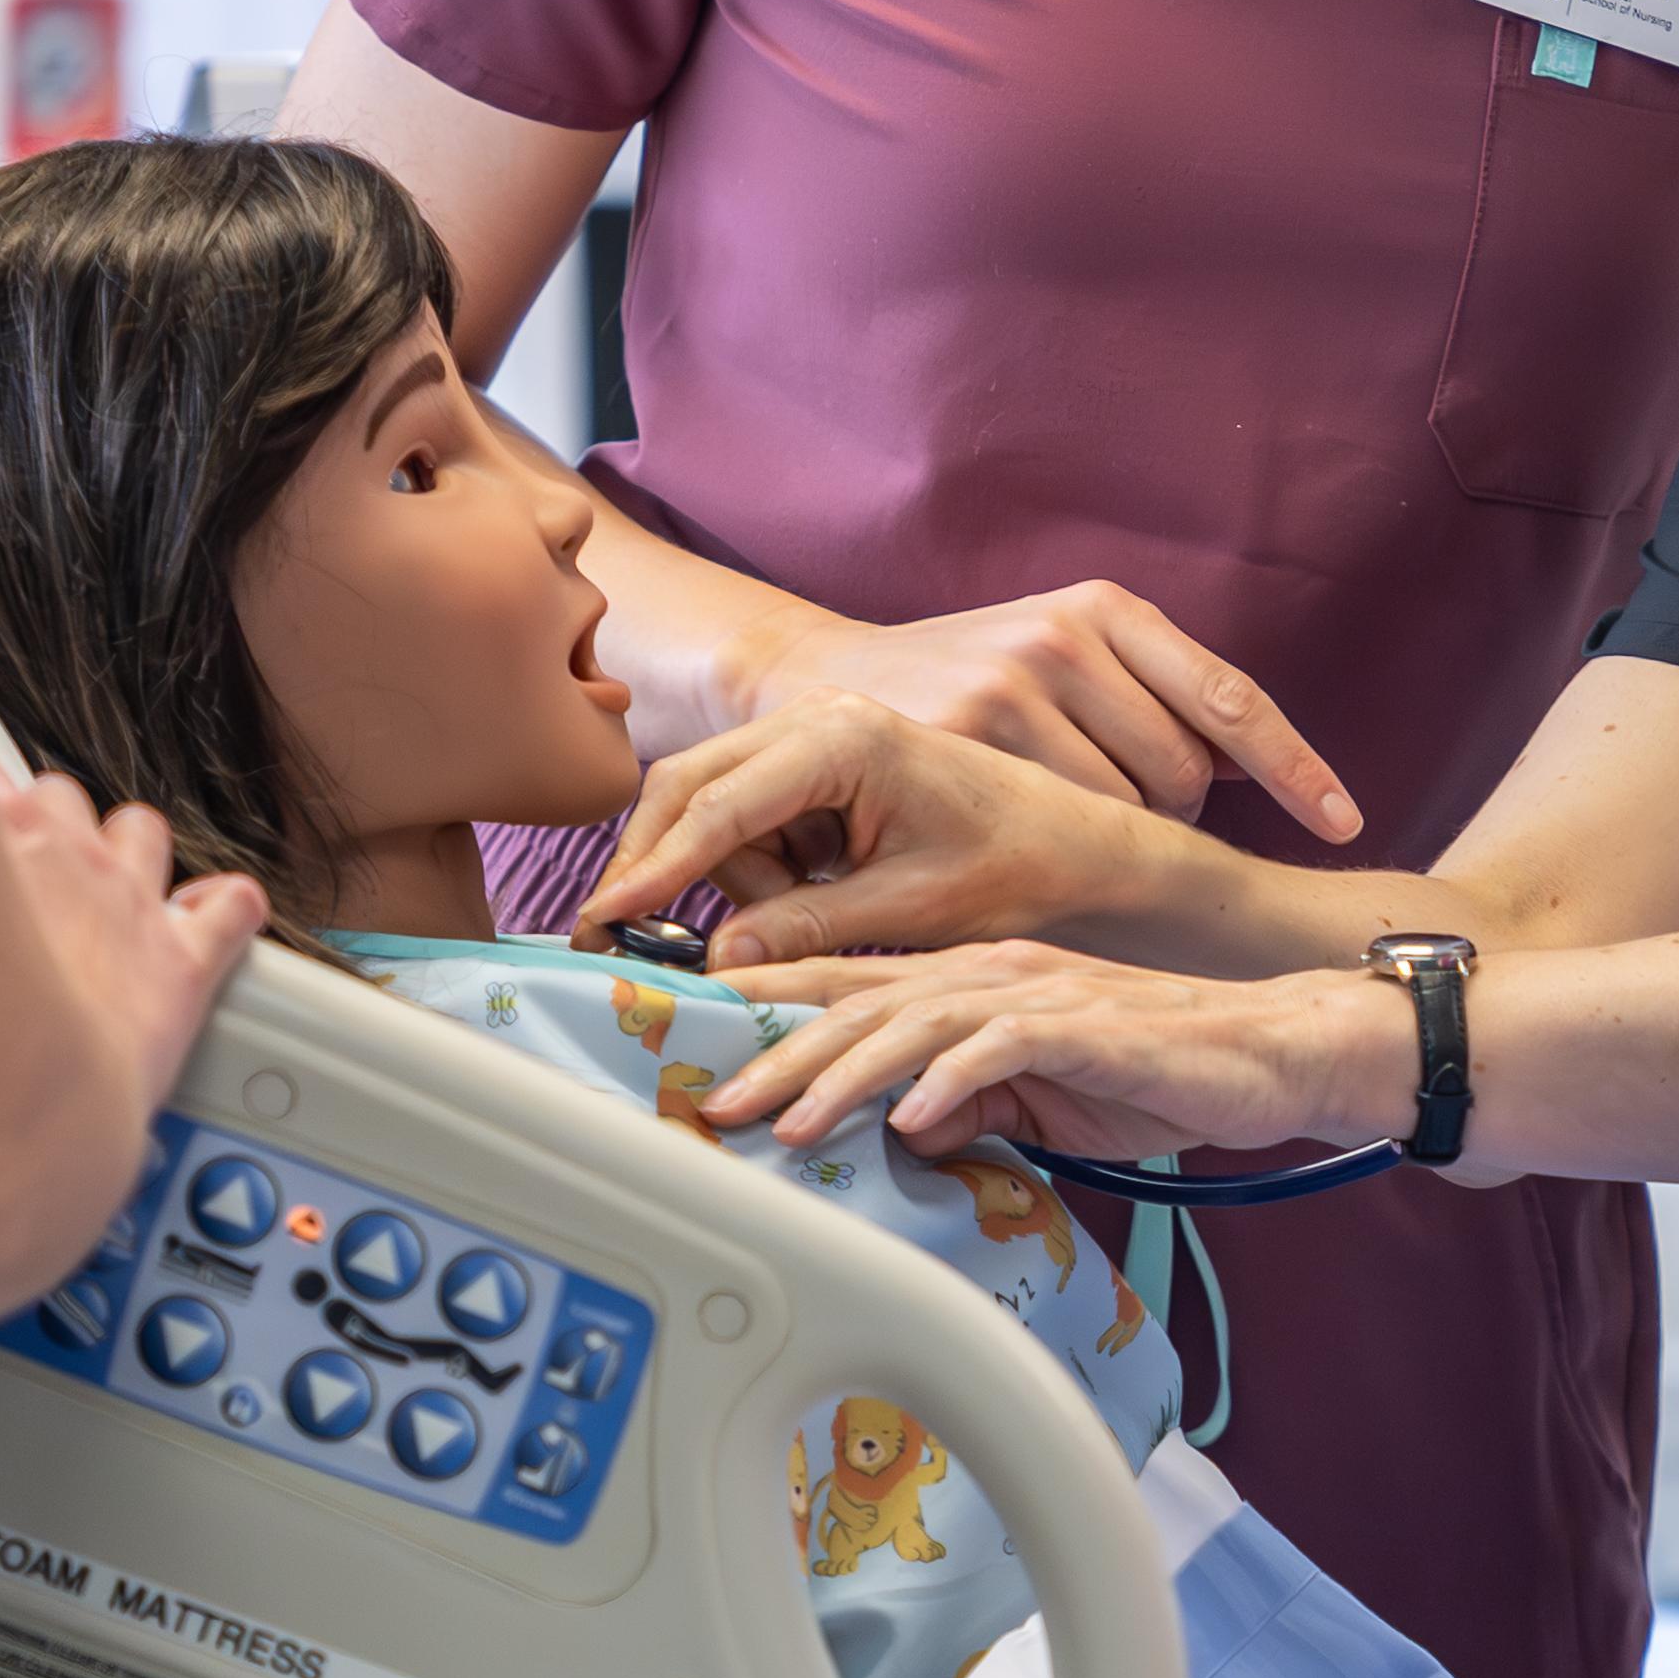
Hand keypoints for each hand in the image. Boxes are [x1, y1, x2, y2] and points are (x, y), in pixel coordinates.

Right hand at [0, 768, 267, 1109]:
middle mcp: (56, 853)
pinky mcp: (181, 965)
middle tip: (7, 883)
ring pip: (137, 829)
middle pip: (54, 794)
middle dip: (38, 826)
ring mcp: (126, 902)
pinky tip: (218, 915)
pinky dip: (226, 909)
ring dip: (120, 853)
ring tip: (94, 898)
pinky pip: (232, 907)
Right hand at [588, 697, 1180, 966]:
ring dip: (726, 872)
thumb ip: (808, 929)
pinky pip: (747, 812)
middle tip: (617, 938)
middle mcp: (820, 716)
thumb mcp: (910, 911)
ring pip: (711, 805)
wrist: (1076, 843)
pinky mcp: (818, 758)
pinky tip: (813, 890)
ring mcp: (815, 729)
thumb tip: (717, 961)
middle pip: (688, 786)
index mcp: (844, 739)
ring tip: (810, 910)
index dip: (653, 870)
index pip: (717, 806)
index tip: (603, 923)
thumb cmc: (1013, 867)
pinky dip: (754, 863)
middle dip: (658, 864)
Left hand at [689, 941, 1409, 1172]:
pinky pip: (1004, 1048)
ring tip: (788, 1122)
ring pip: (914, 1020)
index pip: (852, 991)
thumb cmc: (1159, 1070)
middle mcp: (992, 971)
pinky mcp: (1089, 1026)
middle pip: (861, 1003)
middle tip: (714, 1101)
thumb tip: (895, 1131)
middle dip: (777, 1054)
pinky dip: (952, 1082)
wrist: (1272, 1051)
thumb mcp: (1039, 1098)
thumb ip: (966, 1103)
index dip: (773, 1019)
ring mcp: (1039, 992)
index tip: (703, 1059)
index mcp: (972, 980)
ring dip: (843, 1074)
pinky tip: (910, 1119)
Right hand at [737, 580, 1357, 842]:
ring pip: (1128, 807)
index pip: (1229, 697)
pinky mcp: (968, 734)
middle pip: (1186, 772)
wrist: (816, 688)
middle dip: (1168, 810)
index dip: (1295, 766)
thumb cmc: (959, 691)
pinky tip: (1013, 834)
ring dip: (1110, 834)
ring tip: (1043, 815)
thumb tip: (1252, 774)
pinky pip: (1062, 825)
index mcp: (1105, 608)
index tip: (1345, 817)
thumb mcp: (1056, 661)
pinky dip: (1056, 846)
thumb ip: (1142, 699)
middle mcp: (1067, 635)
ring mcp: (1014, 683)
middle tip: (1100, 811)